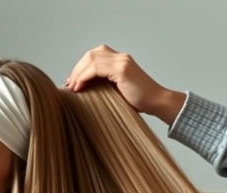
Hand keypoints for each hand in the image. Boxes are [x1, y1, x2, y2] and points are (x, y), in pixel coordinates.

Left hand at [66, 44, 185, 123]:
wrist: (157, 102)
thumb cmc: (140, 102)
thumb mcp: (119, 91)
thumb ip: (106, 85)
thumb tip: (86, 90)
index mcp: (120, 60)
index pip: (95, 56)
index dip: (81, 67)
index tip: (73, 82)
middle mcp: (120, 57)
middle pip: (91, 55)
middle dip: (77, 69)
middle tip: (69, 84)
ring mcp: (122, 61)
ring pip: (91, 59)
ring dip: (78, 73)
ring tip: (72, 87)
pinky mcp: (122, 69)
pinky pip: (96, 68)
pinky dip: (84, 77)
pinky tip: (79, 87)